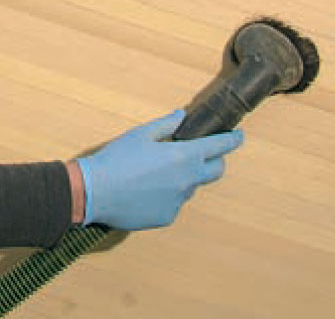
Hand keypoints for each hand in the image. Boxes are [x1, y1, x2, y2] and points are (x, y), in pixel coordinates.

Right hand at [75, 109, 243, 229]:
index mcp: (184, 156)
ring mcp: (179, 201)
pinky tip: (144, 190)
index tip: (238, 136)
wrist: (95, 191)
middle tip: (200, 154)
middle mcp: (188, 180)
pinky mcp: (167, 216)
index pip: (219, 146)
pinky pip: (173, 203)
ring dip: (183, 178)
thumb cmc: (116, 159)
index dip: (232, 140)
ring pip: (190, 187)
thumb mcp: (140, 134)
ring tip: (155, 173)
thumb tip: (182, 117)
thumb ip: (166, 125)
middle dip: (215, 161)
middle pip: (216, 171)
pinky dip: (166, 195)